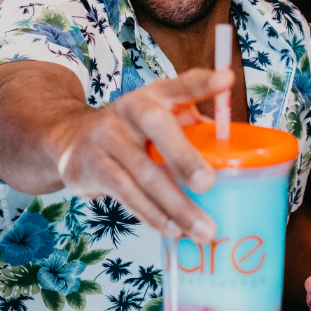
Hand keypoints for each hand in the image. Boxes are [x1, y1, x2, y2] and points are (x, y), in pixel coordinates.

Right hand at [52, 68, 231, 240]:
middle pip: (159, 128)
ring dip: (176, 206)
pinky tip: (173, 230)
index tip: (226, 80)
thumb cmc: (136, 130)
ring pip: (144, 174)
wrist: (71, 139)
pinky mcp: (91, 168)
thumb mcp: (162, 116)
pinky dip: (153, 215)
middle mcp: (131, 109)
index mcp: (157, 94)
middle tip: (208, 184)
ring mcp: (107, 137)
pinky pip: (126, 195)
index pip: (183, 84)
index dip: (204, 82)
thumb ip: (195, 127)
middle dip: (185, 157)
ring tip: (203, 229)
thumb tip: (239, 154)